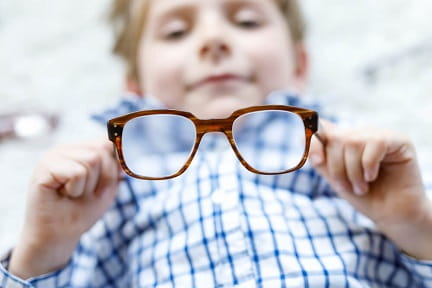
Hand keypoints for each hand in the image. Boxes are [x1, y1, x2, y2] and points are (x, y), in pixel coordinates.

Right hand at [9, 140, 121, 278]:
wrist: (57, 237)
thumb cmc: (81, 212)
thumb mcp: (107, 186)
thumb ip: (114, 165)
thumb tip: (121, 146)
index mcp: (79, 150)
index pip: (107, 143)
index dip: (112, 167)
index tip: (100, 187)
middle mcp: (65, 149)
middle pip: (102, 150)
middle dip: (102, 178)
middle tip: (83, 193)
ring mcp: (52, 156)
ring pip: (92, 160)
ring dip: (88, 186)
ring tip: (72, 194)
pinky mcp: (44, 167)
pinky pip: (78, 172)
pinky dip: (76, 189)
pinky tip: (62, 195)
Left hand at [309, 120, 431, 259]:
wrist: (392, 216)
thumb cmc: (365, 197)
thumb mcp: (336, 178)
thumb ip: (321, 158)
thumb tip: (303, 138)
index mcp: (345, 141)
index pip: (323, 127)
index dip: (314, 140)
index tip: (316, 161)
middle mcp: (362, 134)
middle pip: (337, 138)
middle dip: (337, 167)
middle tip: (346, 187)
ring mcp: (380, 135)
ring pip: (353, 142)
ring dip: (353, 171)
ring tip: (361, 188)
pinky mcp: (399, 141)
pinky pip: (375, 143)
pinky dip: (368, 165)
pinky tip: (372, 177)